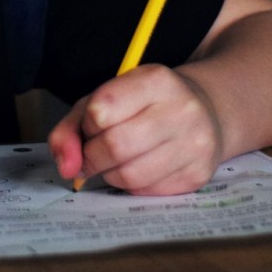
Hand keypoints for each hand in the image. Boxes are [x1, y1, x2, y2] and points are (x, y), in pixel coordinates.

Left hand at [48, 65, 223, 194]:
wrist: (206, 113)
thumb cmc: (143, 106)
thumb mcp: (105, 100)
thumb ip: (71, 128)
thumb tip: (65, 168)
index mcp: (156, 80)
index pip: (101, 110)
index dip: (88, 125)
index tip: (93, 125)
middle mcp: (182, 109)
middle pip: (114, 146)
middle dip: (92, 157)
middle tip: (93, 155)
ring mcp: (195, 144)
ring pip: (129, 176)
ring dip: (110, 174)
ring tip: (116, 162)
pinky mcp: (198, 174)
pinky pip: (146, 191)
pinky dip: (131, 186)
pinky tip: (140, 168)